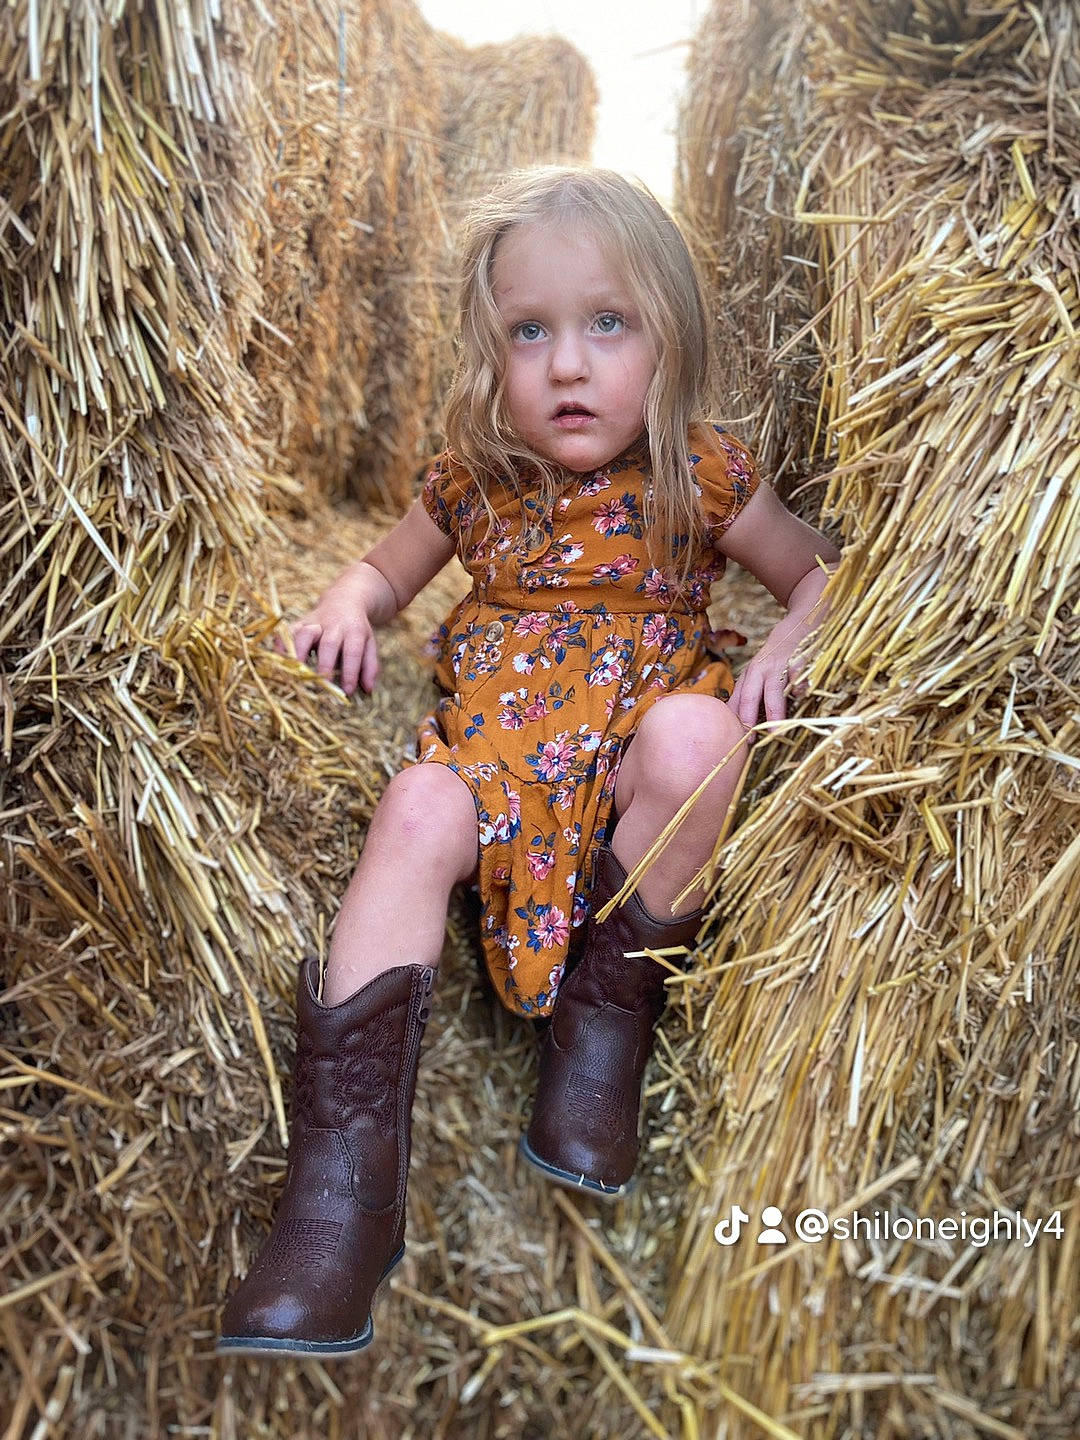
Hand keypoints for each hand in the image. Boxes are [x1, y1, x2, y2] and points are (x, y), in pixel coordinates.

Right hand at [272, 571, 380, 696]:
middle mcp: (334, 625)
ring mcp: (315, 622)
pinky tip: (280, 659)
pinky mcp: (300, 622)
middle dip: (325, 664)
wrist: (344, 600)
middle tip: (323, 684)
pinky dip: (282, 644)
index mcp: (354, 630)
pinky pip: (288, 631)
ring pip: (305, 633)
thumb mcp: (369, 643)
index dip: (350, 672)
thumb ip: (370, 666)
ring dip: (299, 652)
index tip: (347, 691)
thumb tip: (368, 689)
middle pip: (329, 643)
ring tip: (297, 672)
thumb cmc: (356, 629)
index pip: (353, 651)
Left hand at [728, 619, 811, 742]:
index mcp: (750, 673)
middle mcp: (761, 668)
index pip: (739, 698)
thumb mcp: (760, 670)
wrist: (799, 623)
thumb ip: (751, 692)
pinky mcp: (799, 658)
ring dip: (774, 709)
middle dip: (748, 716)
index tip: (733, 739)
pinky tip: (802, 697)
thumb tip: (741, 722)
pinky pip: (798, 675)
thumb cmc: (778, 655)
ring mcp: (780, 663)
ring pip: (774, 688)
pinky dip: (800, 687)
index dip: (736, 719)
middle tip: (748, 739)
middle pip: (750, 693)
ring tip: (776, 730)